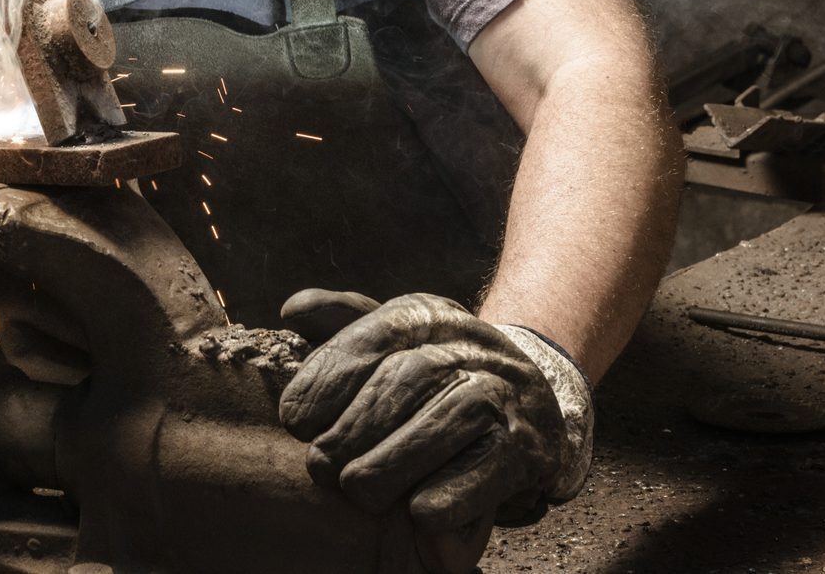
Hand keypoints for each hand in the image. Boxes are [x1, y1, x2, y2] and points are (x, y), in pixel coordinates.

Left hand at [278, 291, 586, 540]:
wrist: (529, 406)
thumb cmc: (436, 378)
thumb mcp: (395, 341)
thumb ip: (343, 324)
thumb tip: (294, 310)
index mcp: (428, 316)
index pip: (374, 337)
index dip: (328, 379)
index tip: (295, 420)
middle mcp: (472, 344)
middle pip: (408, 378)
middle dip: (355, 426)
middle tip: (319, 466)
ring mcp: (506, 392)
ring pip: (449, 418)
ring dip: (395, 460)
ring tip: (355, 489)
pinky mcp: (530, 445)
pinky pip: (493, 468)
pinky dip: (456, 493)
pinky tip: (419, 513)